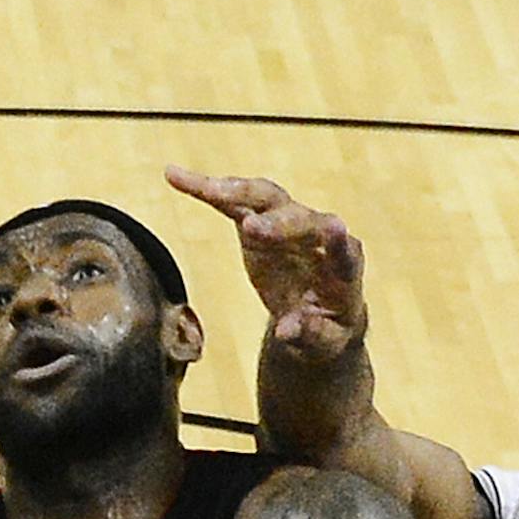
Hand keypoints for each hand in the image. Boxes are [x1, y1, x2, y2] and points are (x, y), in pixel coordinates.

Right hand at [167, 165, 364, 361]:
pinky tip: (175, 176)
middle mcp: (317, 233)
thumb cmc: (326, 326)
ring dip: (237, 192)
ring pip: (265, 198)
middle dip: (278, 223)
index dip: (337, 241)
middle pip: (299, 219)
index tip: (334, 228)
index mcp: (342, 265)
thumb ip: (309, 334)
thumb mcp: (323, 342)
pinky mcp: (257, 220)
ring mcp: (287, 221)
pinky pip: (231, 202)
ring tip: (207, 189)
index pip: (343, 249)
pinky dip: (205, 189)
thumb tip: (286, 331)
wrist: (314, 310)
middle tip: (252, 228)